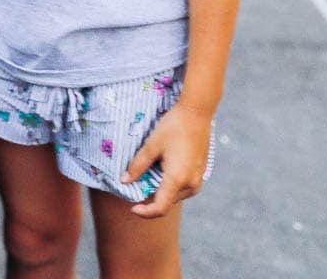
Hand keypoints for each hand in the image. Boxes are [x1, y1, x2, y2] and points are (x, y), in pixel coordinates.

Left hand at [120, 103, 211, 218]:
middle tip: (139, 186)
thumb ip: (138, 166)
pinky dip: (173, 185)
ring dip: (163, 191)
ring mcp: (198, 179)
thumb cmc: (173, 127)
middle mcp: (190, 184)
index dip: (145, 212)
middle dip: (152, 199)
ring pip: (177, 195)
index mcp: (177, 179)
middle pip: (168, 202)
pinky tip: (165, 170)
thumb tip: (124, 181)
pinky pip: (185, 187)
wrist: (197, 113)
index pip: (160, 208)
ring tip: (151, 175)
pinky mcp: (201, 172)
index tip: (133, 208)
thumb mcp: (152, 145)